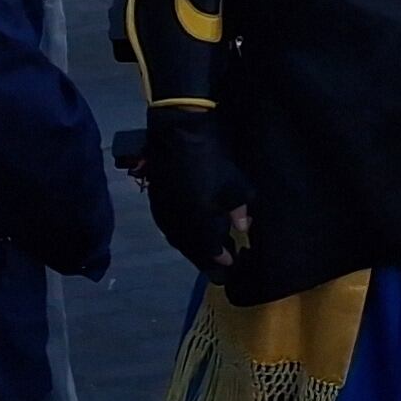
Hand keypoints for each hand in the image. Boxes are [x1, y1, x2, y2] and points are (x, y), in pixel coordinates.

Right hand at [143, 112, 251, 275]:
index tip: (233, 262)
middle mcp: (180, 230)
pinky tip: (191, 231)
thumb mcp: (235, 185)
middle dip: (209, 258)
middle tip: (221, 262)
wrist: (178, 138)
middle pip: (195, 253)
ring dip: (195, 247)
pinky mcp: (156, 207)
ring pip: (181, 243)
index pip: (213, 254)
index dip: (223, 260)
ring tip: (207, 248)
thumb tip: (244, 228)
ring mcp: (165, 219)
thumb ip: (239, 211)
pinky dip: (183, 234)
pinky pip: (171, 229)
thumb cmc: (212, 161)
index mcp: (200, 227)